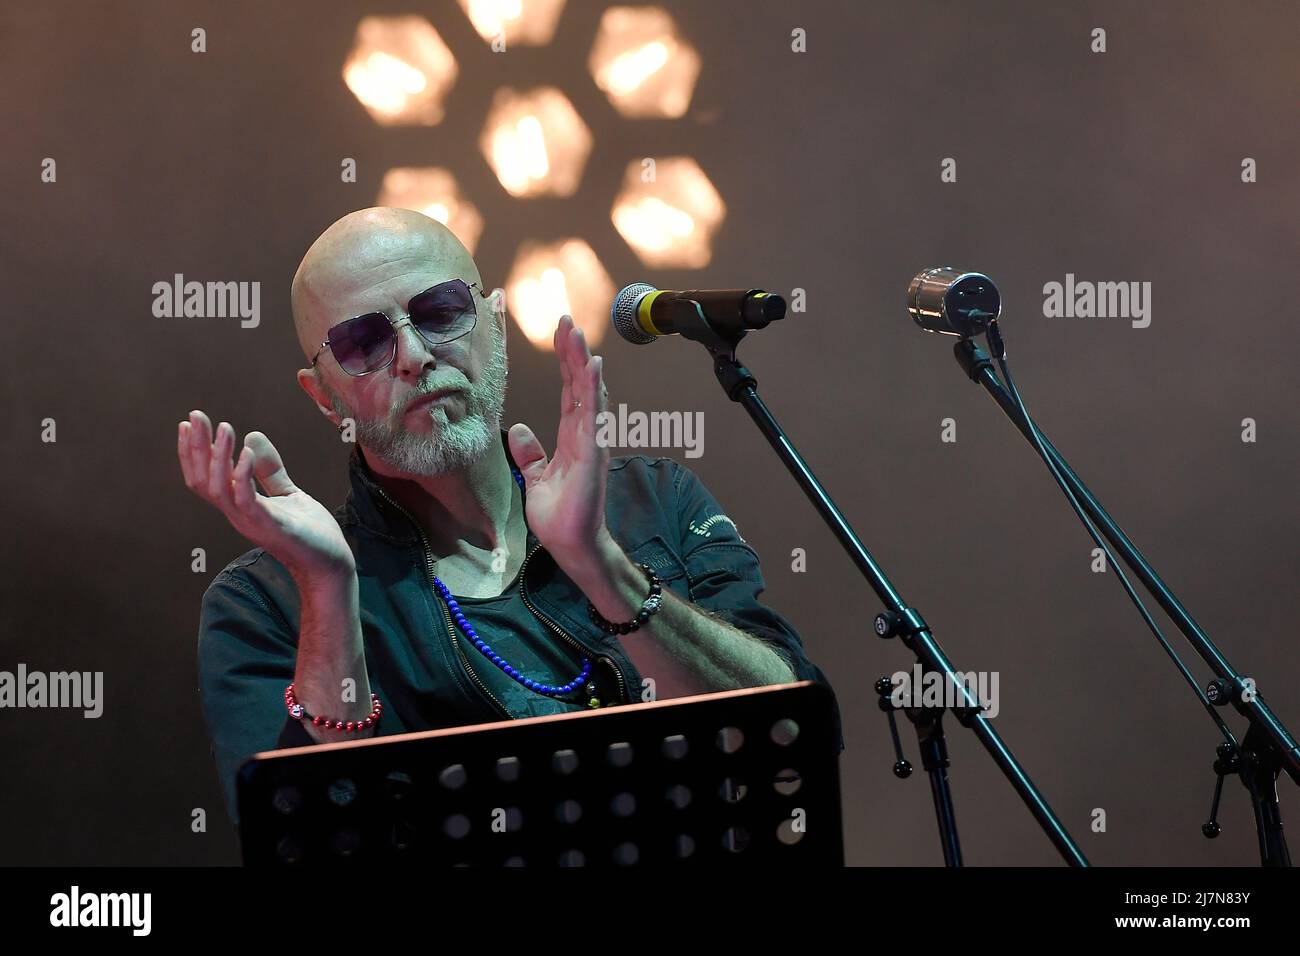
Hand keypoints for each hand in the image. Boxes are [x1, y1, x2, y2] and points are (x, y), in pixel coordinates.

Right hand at [177, 410, 354, 581]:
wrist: (331, 563)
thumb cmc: (309, 531)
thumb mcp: (288, 493)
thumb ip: (269, 469)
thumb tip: (252, 436)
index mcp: (239, 507)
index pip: (203, 479)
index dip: (192, 453)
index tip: (188, 424)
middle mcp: (238, 515)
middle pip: (203, 481)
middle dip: (197, 447)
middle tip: (195, 416)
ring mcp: (252, 523)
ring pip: (219, 490)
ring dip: (218, 457)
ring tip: (224, 427)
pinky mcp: (272, 527)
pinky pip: (247, 501)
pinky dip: (243, 475)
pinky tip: (246, 452)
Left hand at [506, 315, 611, 562]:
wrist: (571, 544)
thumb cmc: (559, 516)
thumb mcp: (535, 479)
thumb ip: (530, 454)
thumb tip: (517, 430)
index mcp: (572, 437)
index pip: (570, 391)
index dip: (566, 361)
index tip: (562, 332)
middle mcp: (586, 433)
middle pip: (580, 384)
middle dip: (573, 351)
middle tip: (565, 318)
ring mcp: (592, 441)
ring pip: (588, 392)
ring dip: (582, 361)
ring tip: (575, 332)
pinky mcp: (593, 453)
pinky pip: (593, 415)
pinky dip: (592, 389)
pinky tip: (591, 366)